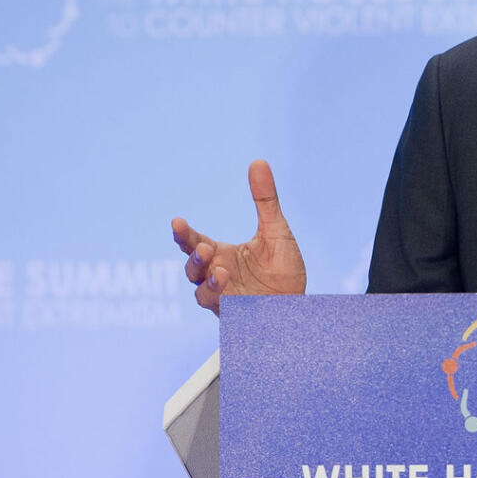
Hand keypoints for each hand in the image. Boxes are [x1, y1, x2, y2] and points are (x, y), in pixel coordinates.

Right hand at [173, 159, 306, 315]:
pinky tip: (226, 280)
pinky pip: (219, 307)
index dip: (183, 234)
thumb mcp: (276, 230)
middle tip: (201, 245)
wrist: (299, 307)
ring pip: (200, 289)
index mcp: (222, 255)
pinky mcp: (234, 316)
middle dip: (190, 254)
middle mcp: (217, 276)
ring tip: (217, 264)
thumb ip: (265, 200)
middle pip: (192, 265)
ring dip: (205, 276)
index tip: (177, 222)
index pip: (195, 242)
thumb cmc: (283, 270)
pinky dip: (219, 294)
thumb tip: (258, 161)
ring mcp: (224, 298)